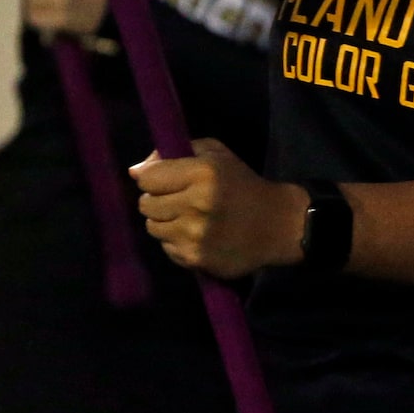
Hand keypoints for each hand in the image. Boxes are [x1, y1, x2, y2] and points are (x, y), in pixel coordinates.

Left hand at [132, 139, 309, 278]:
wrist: (277, 225)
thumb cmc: (244, 184)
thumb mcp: (218, 156)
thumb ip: (177, 153)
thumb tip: (136, 170)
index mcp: (202, 173)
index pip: (148, 178)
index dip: (153, 178)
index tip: (164, 179)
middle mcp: (195, 204)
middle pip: (145, 204)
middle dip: (157, 200)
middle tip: (177, 199)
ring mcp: (193, 234)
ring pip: (152, 227)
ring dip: (164, 221)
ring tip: (187, 217)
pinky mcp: (194, 258)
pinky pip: (165, 247)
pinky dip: (175, 240)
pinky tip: (195, 235)